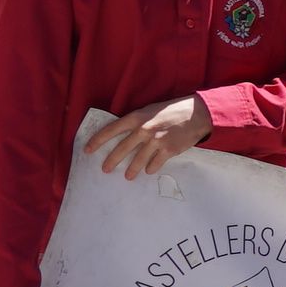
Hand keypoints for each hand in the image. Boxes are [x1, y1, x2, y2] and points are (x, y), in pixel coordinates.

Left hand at [90, 98, 213, 178]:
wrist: (197, 114)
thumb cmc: (173, 111)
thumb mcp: (151, 110)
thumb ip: (138, 121)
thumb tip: (125, 134)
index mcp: (137, 117)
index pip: (112, 130)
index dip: (98, 140)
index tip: (88, 150)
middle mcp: (144, 129)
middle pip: (122, 148)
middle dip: (111, 160)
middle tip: (105, 169)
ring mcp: (156, 141)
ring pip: (138, 160)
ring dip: (131, 170)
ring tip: (127, 176)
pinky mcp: (168, 150)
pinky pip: (154, 164)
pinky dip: (151, 168)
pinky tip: (149, 170)